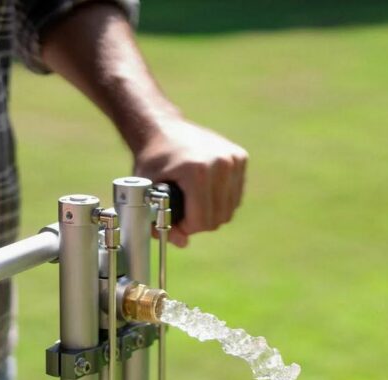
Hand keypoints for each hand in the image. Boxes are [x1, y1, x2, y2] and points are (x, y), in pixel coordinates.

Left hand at [133, 119, 247, 246]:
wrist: (163, 128)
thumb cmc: (152, 162)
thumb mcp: (147, 193)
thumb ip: (159, 221)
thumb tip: (182, 243)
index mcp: (197, 170)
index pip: (202, 220)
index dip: (187, 228)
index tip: (174, 219)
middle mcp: (220, 162)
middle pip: (218, 218)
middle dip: (199, 222)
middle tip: (183, 211)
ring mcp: (233, 158)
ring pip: (230, 209)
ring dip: (212, 212)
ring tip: (193, 200)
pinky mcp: (240, 157)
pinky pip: (235, 195)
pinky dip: (221, 200)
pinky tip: (205, 189)